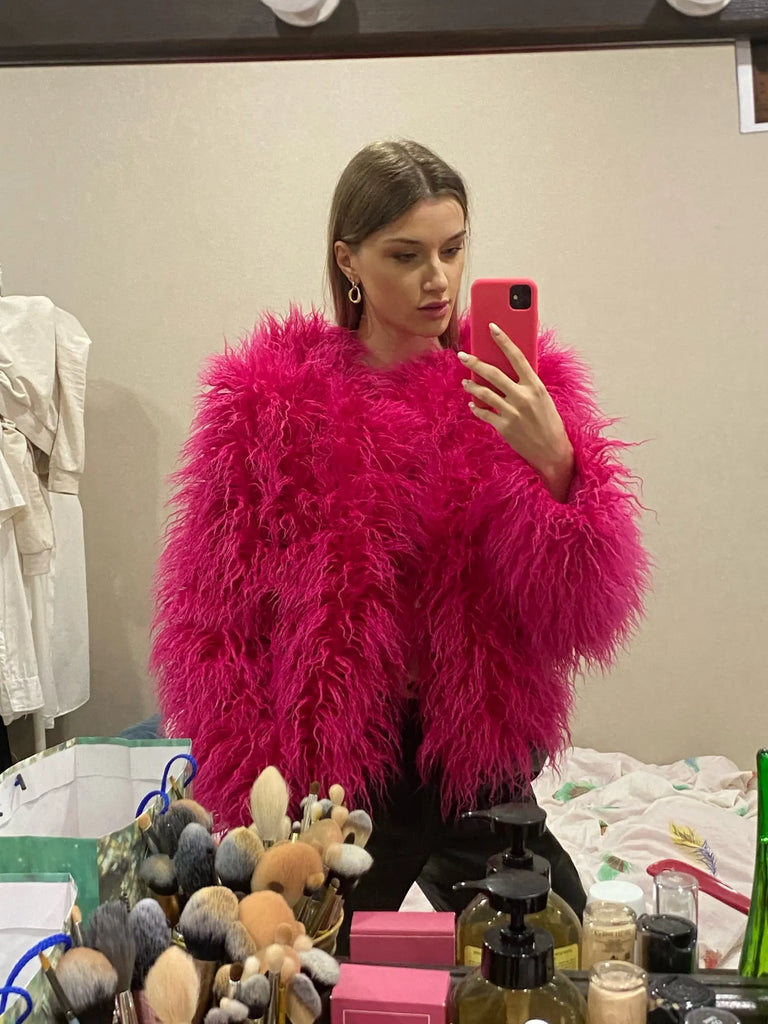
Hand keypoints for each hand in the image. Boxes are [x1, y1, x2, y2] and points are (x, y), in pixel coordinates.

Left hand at [458, 322, 574, 500]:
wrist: (552, 451)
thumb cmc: (549, 422)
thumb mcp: (543, 398)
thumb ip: (527, 384)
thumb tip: (507, 370)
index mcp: (536, 386)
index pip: (517, 356)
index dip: (503, 340)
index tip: (492, 328)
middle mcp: (523, 397)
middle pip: (494, 374)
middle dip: (475, 362)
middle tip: (462, 355)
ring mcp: (512, 412)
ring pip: (485, 393)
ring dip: (472, 386)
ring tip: (465, 381)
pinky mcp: (504, 427)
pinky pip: (484, 413)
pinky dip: (476, 407)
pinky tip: (473, 404)